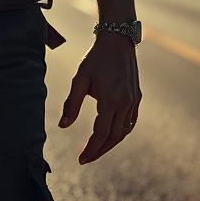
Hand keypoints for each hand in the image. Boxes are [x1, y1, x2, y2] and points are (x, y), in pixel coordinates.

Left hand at [58, 32, 140, 164]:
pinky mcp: (137, 97)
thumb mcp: (80, 79)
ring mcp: (133, 101)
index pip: (101, 133)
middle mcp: (125, 103)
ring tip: (96, 149)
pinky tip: (111, 135)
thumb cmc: (95, 59)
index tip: (81, 159)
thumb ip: (71, 103)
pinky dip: (121, 132)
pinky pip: (131, 122)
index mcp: (110, 99)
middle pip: (114, 137)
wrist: (117, 41)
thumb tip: (63, 126)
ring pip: (124, 132)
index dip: (91, 148)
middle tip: (86, 158)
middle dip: (100, 150)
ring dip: (110, 143)